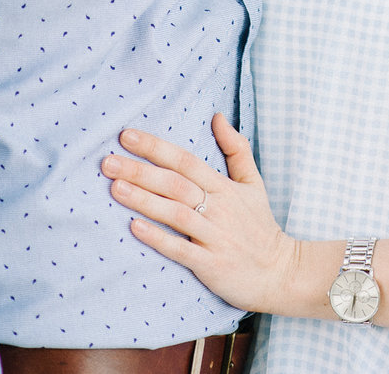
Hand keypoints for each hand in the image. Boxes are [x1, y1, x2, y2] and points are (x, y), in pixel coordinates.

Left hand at [102, 113, 300, 313]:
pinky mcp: (211, 265)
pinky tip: (134, 227)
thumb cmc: (261, 226)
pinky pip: (181, 250)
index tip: (126, 136)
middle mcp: (218, 208)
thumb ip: (236, 148)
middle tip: (107, 162)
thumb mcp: (253, 182)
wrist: (281, 273)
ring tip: (114, 187)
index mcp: (225, 187)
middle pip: (175, 184)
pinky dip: (158, 238)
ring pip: (175, 213)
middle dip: (140, 170)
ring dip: (144, 200)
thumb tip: (217, 116)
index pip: (186, 160)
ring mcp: (215, 237)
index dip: (156, 147)